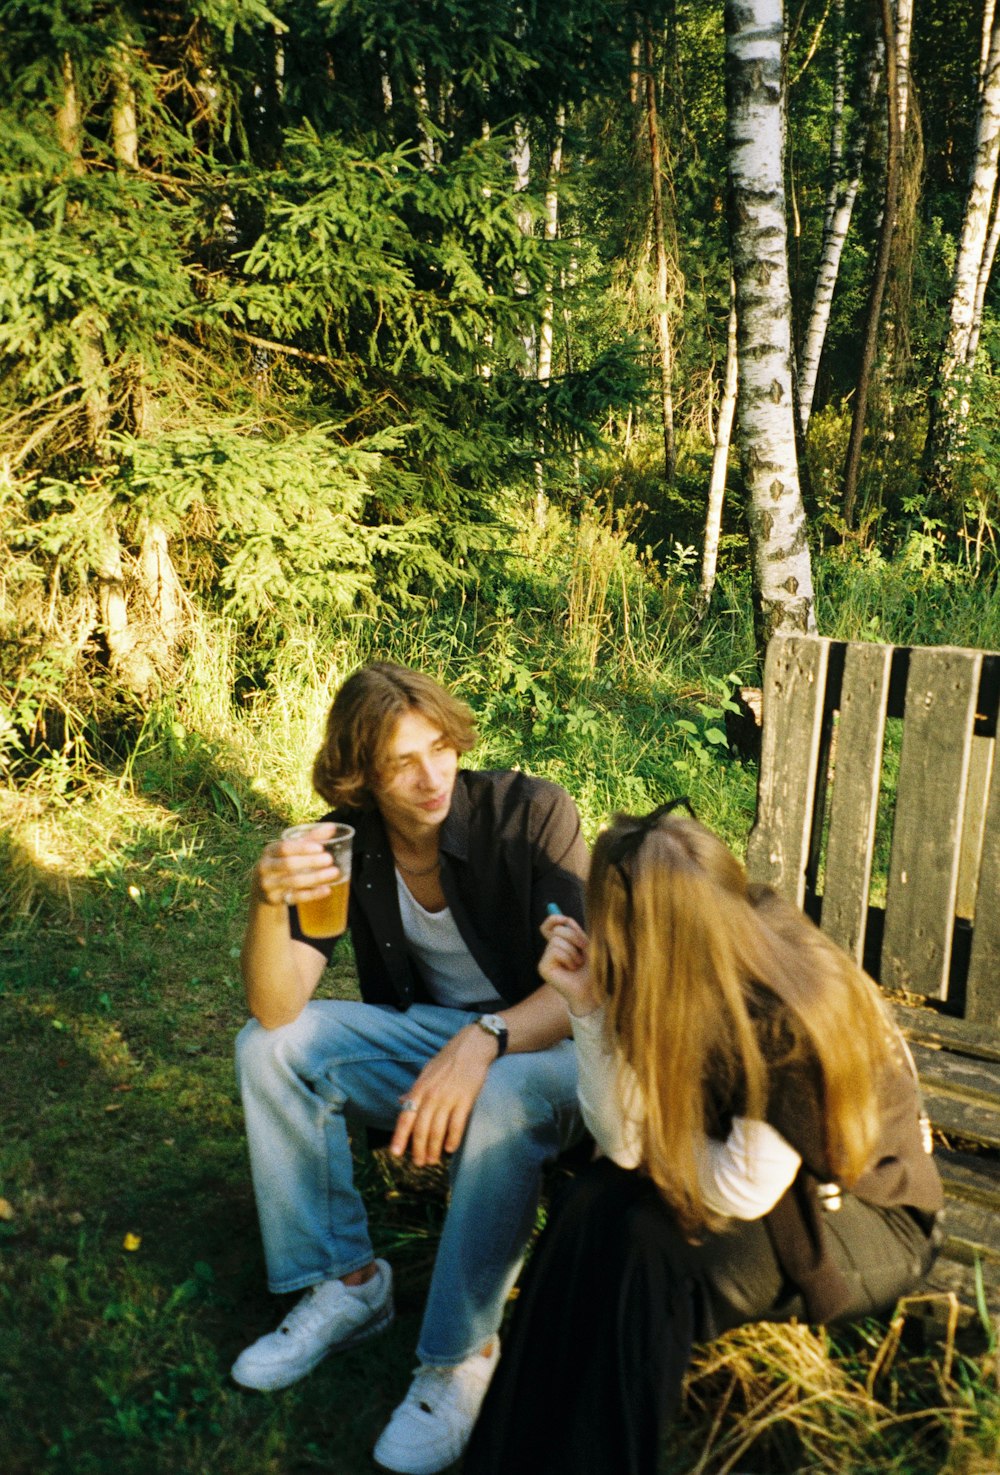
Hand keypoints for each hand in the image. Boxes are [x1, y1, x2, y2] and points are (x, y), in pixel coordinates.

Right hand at [253, 823, 340, 908]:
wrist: (262, 888)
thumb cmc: (281, 862)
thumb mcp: (290, 850)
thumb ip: (310, 839)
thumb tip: (332, 827)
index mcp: (269, 851)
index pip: (284, 848)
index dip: (302, 848)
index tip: (320, 847)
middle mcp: (265, 868)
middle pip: (289, 864)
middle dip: (310, 862)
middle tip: (330, 859)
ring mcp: (268, 885)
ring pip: (294, 882)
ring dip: (316, 877)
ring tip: (334, 872)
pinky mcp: (275, 900)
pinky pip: (296, 897)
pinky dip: (312, 894)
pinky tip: (327, 889)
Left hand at [389, 1025, 496, 1166]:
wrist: (471, 1048)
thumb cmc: (447, 1060)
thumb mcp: (426, 1072)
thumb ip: (414, 1090)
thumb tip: (401, 1101)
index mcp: (419, 1089)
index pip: (405, 1117)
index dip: (400, 1137)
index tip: (395, 1153)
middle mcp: (431, 1096)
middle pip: (421, 1129)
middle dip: (418, 1149)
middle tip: (419, 1163)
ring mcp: (448, 1098)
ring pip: (437, 1130)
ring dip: (434, 1149)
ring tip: (433, 1160)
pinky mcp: (465, 1100)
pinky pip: (457, 1125)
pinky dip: (452, 1139)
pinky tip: (450, 1149)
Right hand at [539, 913, 597, 1016]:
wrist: (594, 990)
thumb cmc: (593, 969)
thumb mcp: (587, 946)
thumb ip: (575, 931)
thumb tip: (566, 919)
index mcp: (559, 944)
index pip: (548, 926)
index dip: (554, 919)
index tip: (566, 919)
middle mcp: (549, 951)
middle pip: (557, 930)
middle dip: (574, 937)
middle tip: (584, 949)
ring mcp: (545, 960)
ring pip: (556, 940)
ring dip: (573, 951)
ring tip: (578, 964)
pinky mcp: (543, 968)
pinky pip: (555, 951)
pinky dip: (568, 958)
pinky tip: (571, 969)